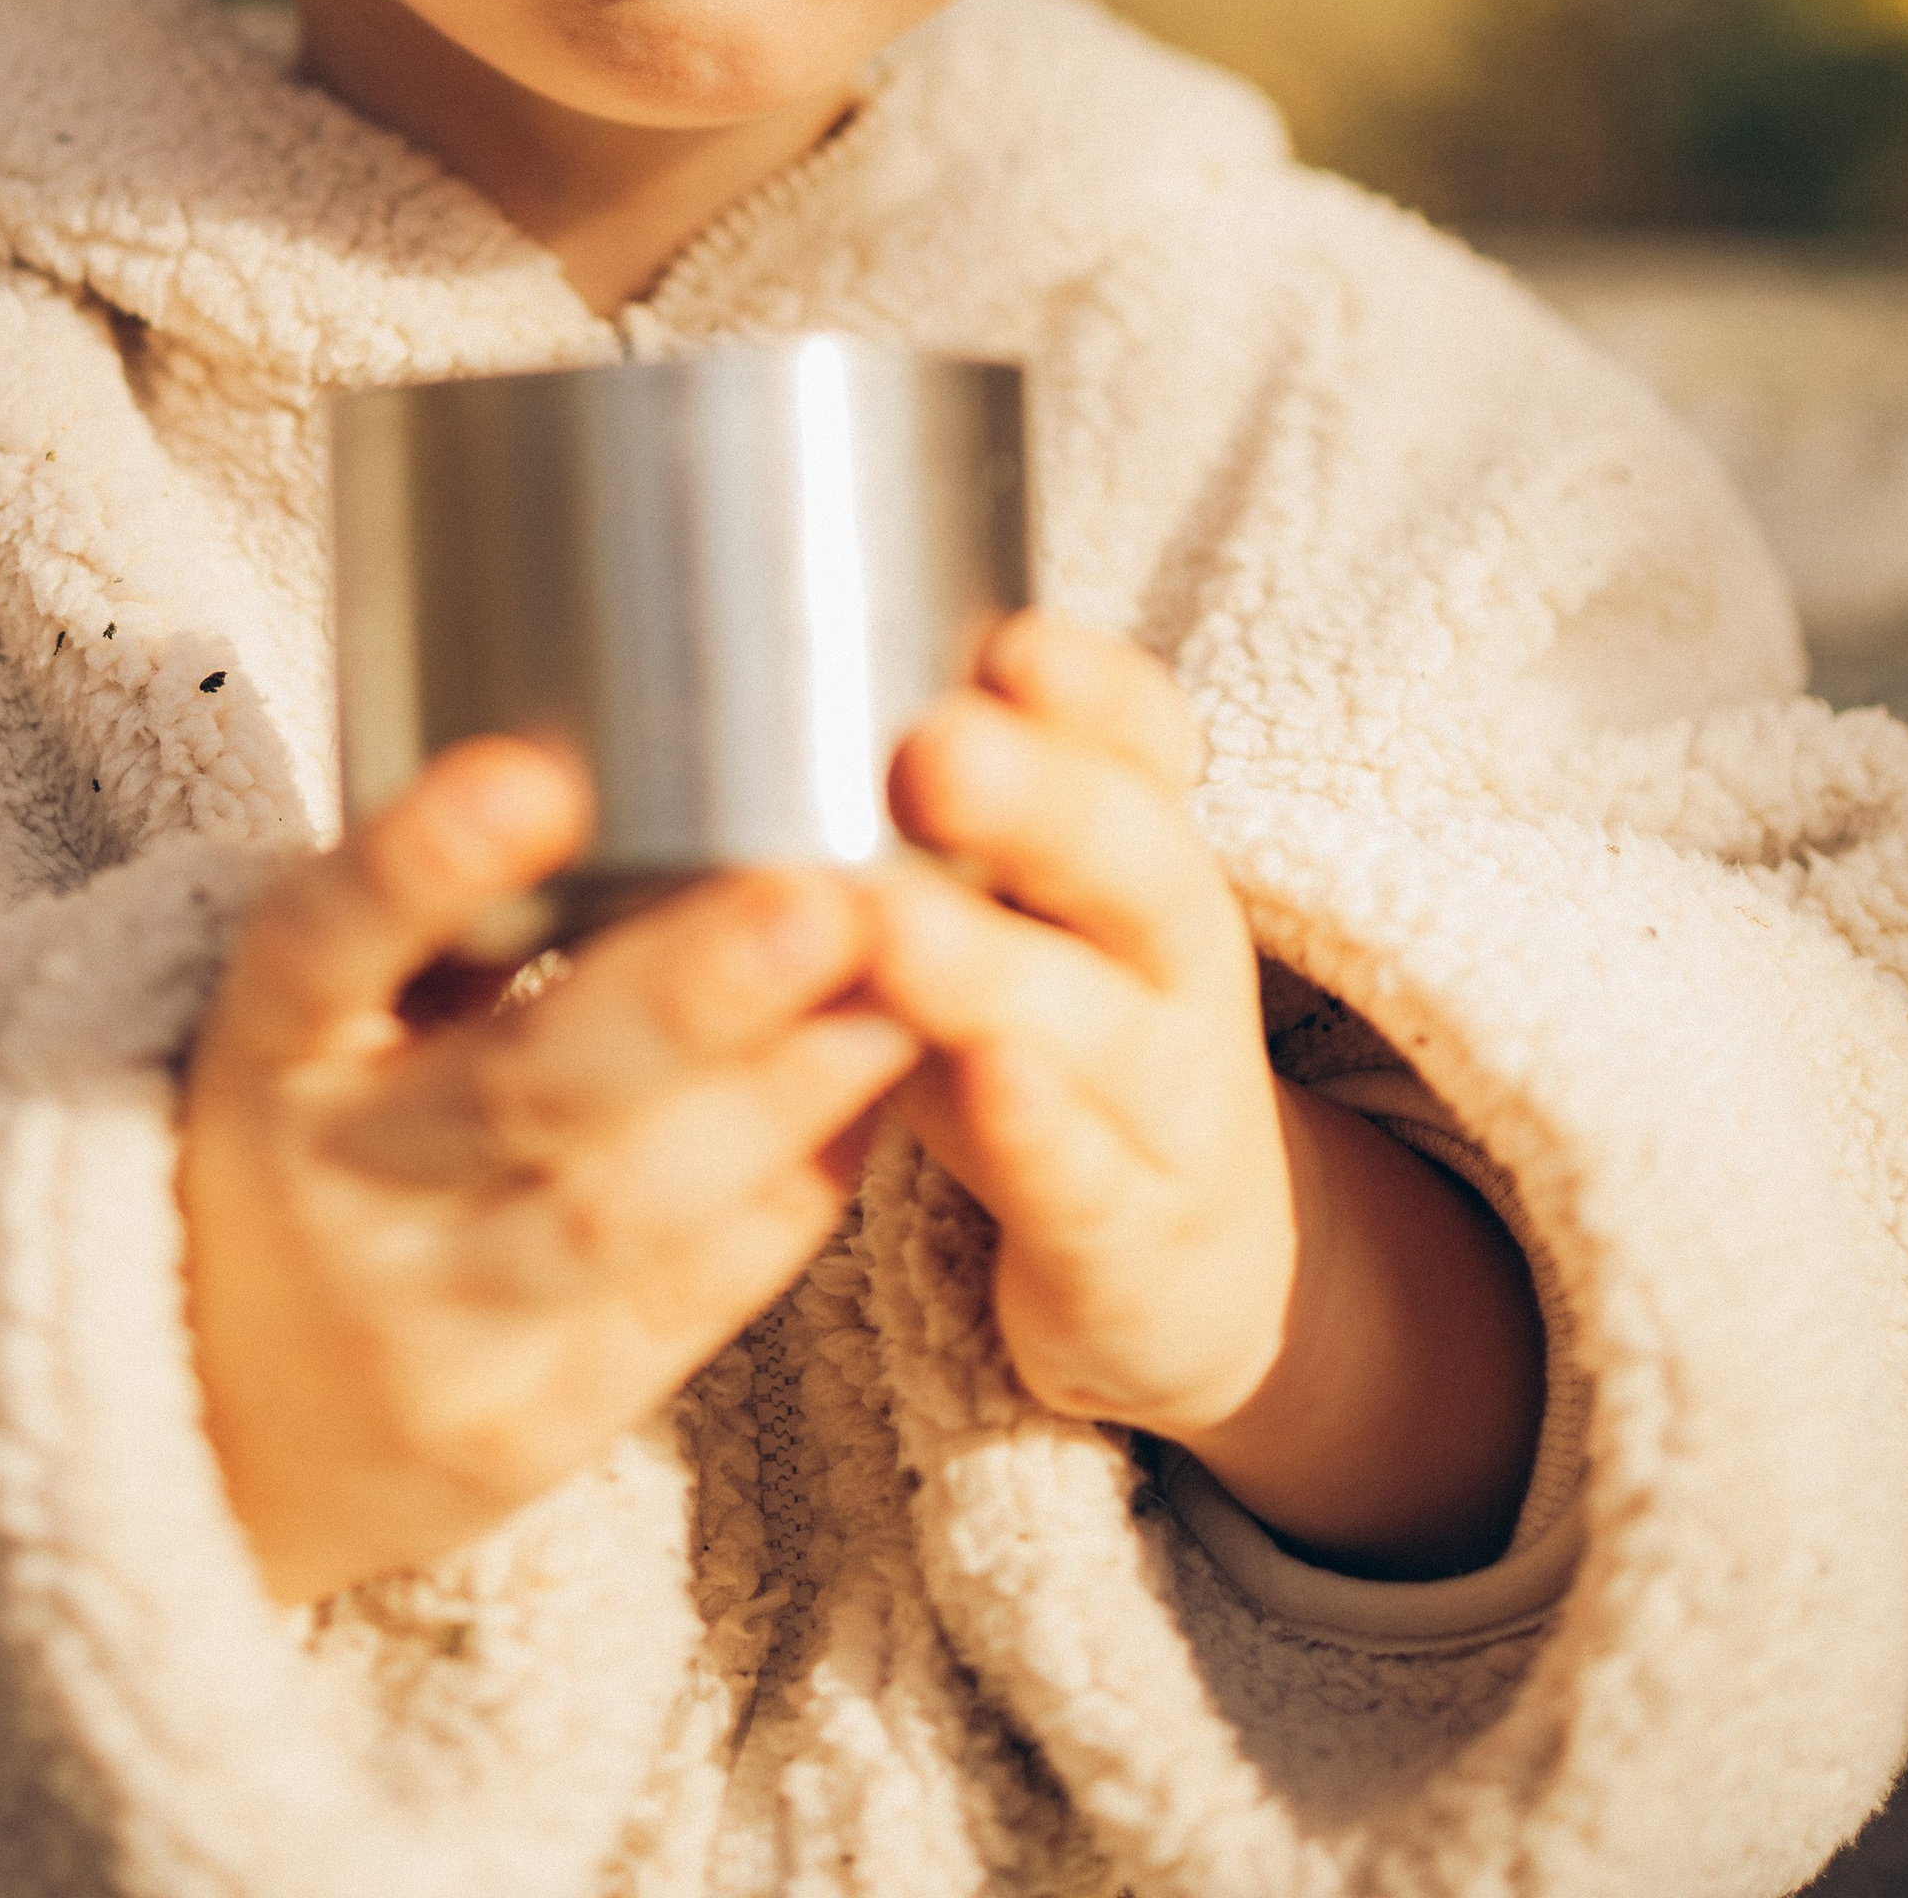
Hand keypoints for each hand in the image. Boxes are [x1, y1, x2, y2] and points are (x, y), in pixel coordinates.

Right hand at [177, 738, 916, 1605]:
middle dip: (686, 998)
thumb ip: (444, 894)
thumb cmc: (326, 1122)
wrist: (234, 1417)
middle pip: (517, 1093)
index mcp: (268, 1045)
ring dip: (784, 1093)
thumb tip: (661, 705)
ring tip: (908, 984)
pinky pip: (685, 1305)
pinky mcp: (528, 1425)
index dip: (419, 862)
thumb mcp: (325, 1006)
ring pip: (626, 1211)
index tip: (534, 772)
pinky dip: (794, 1189)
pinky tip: (881, 1088)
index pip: (322, 944)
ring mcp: (430, 1325)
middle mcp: (333, 1187)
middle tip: (824, 898)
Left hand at [872, 614, 1541, 1575]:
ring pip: (1100, 1023)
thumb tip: (722, 670)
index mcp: (1135, 845)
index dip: (1086, 691)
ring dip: (995, 969)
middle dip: (1039, 799)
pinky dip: (1040, 1134)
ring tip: (892, 920)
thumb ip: (914, 805)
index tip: (1004, 646)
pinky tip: (985, 1086)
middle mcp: (1172, 952)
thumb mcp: (1006, 905)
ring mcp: (1166, 1096)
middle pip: (1135, 859)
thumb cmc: (1037, 1028)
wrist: (1185, 1261)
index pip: (1143, 740)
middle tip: (934, 750)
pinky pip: (1087, 1180)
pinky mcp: (1130, 1232)